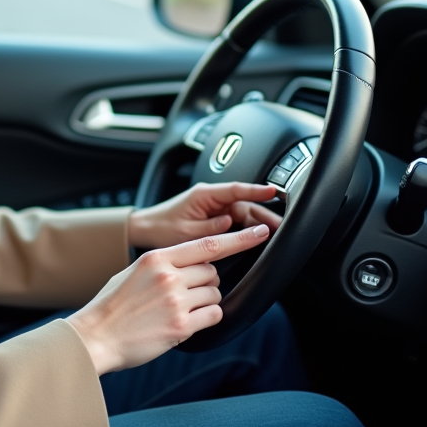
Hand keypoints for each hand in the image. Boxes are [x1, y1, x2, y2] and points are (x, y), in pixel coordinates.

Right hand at [66, 225, 271, 374]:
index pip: (207, 244)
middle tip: (184, 294)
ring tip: (180, 310)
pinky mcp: (181, 326)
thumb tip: (188, 262)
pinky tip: (186, 323)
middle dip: (206, 282)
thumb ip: (161, 264)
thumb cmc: (111, 306)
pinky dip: (206, 319)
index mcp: (157, 258)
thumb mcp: (132, 272)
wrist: (95, 336)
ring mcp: (176, 301)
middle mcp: (168, 276)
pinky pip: (213, 315)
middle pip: (213, 271)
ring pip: (215, 294)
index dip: (238, 238)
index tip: (258, 232)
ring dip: (205, 302)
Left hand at [128, 182, 281, 250]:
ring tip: (272, 233)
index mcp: (204, 195)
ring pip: (242, 213)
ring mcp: (214, 207)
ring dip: (256, 222)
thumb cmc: (162, 228)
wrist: (146, 230)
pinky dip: (245, 227)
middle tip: (279, 226)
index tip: (273, 192)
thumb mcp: (187, 232)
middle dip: (263, 213)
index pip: (236, 190)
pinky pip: (235, 220)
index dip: (256, 191)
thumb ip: (211, 228)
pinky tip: (254, 236)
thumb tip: (233, 223)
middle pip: (244, 203)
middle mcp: (211, 198)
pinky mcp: (214, 217)